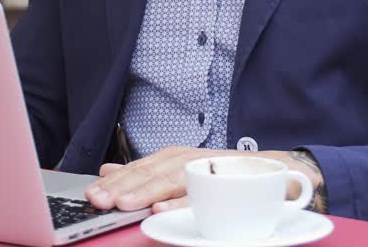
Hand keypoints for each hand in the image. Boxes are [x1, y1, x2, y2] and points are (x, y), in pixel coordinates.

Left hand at [84, 147, 326, 213]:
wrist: (277, 172)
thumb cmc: (222, 175)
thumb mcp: (178, 171)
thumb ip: (145, 173)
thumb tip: (106, 171)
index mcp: (174, 158)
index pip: (139, 169)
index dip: (115, 181)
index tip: (90, 193)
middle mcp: (189, 160)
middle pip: (151, 173)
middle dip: (123, 187)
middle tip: (99, 199)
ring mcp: (208, 170)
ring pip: (172, 181)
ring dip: (146, 193)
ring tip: (124, 204)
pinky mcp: (229, 184)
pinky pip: (203, 196)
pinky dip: (181, 203)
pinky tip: (162, 210)